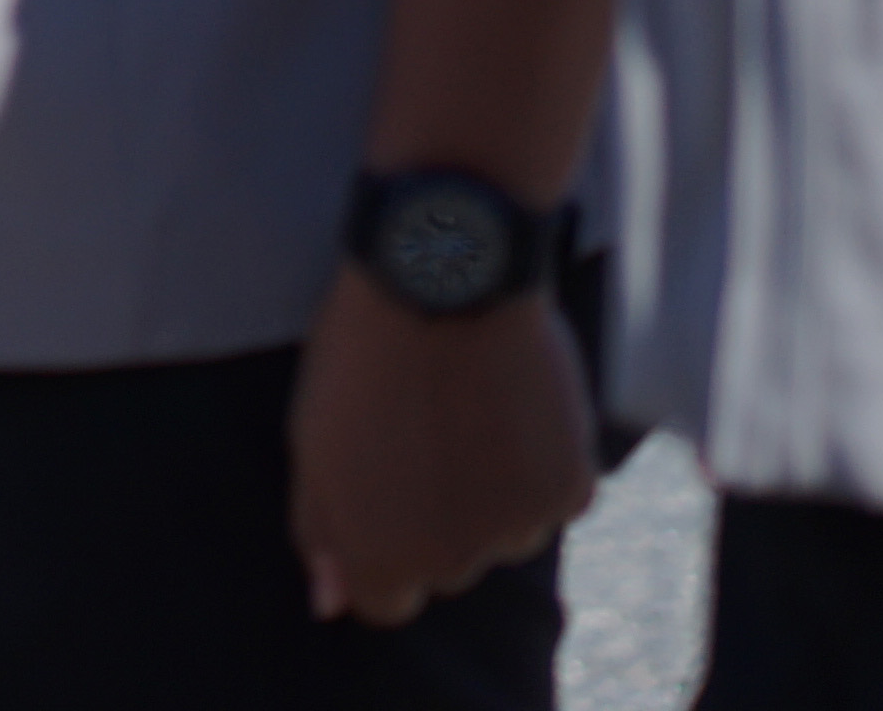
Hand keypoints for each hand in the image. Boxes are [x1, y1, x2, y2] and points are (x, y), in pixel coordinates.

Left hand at [289, 268, 595, 625]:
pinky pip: (556, 499)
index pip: (385, 601)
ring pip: (507, 533)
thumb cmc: (364, 353)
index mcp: (379, 553)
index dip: (383, 547)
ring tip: (468, 409)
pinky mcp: (569, 492)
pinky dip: (541, 463)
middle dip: (436, 517)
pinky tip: (513, 404)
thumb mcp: (313, 439)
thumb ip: (321, 529)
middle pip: (447, 566)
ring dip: (493, 492)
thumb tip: (327, 605)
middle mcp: (451, 560)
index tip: (386, 493)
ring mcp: (515, 530)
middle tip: (425, 431)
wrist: (443, 277)